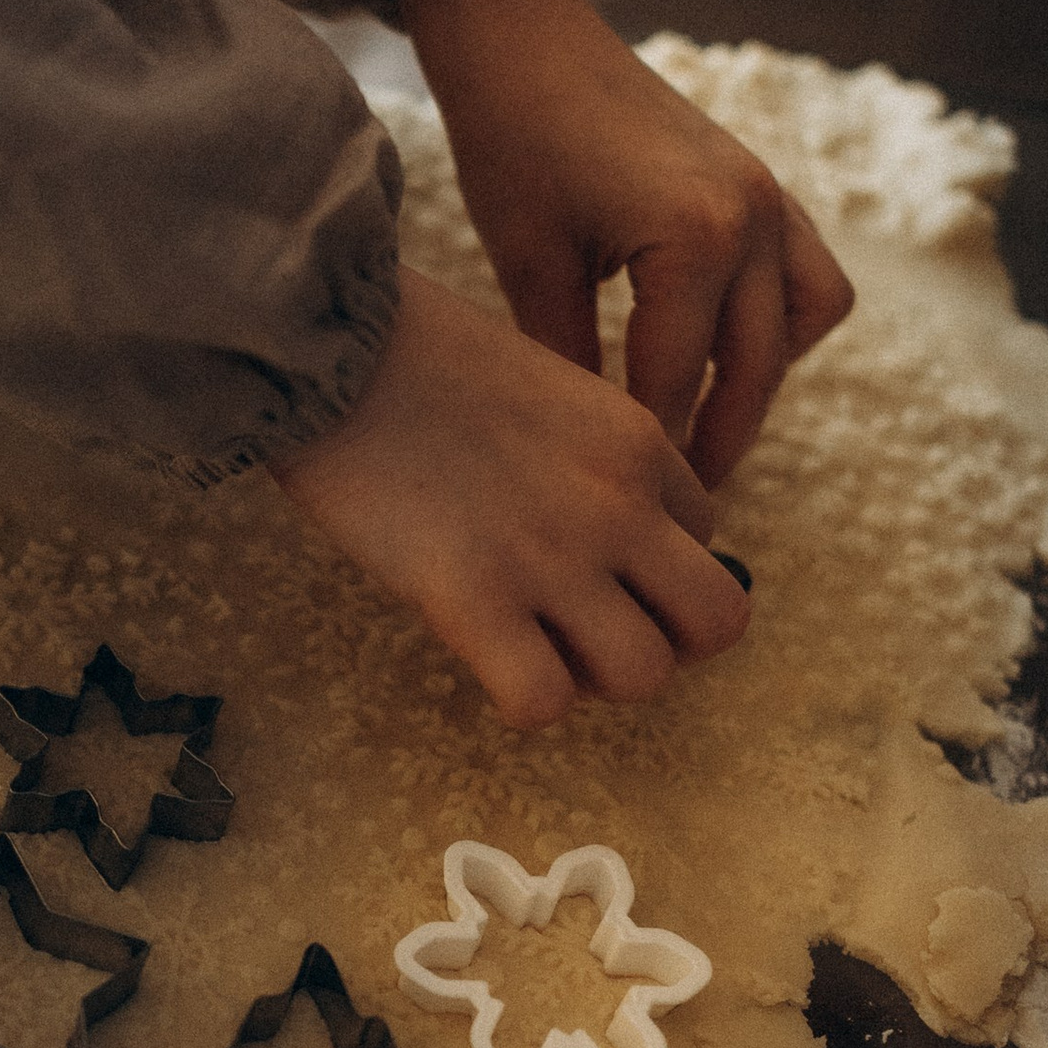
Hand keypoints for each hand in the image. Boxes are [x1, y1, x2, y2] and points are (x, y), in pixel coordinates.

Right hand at [273, 267, 750, 730]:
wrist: (331, 344)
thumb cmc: (412, 352)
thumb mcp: (542, 380)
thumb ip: (583, 453)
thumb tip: (588, 529)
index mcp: (638, 442)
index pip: (707, 538)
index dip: (653, 563)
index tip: (593, 561)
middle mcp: (619, 506)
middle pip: (717, 621)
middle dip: (664, 638)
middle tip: (593, 627)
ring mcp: (553, 558)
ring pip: (644, 675)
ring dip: (595, 679)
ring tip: (536, 646)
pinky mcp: (473, 601)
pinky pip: (543, 703)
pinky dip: (521, 700)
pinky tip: (484, 662)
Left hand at [393, 0, 852, 483]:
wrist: (527, 40)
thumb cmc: (512, 144)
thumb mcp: (531, 267)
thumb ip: (571, 362)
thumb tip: (587, 455)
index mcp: (695, 239)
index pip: (680, 381)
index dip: (654, 451)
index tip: (633, 510)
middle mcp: (754, 217)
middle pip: (755, 367)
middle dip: (719, 438)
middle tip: (678, 498)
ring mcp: (771, 197)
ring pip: (807, 321)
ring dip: (763, 378)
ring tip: (705, 425)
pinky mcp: (766, 186)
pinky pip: (808, 275)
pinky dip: (779, 322)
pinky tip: (717, 350)